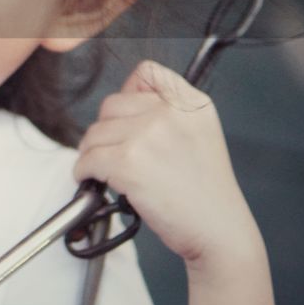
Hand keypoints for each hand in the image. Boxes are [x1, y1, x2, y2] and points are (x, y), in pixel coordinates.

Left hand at [73, 60, 261, 270]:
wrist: (219, 232)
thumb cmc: (206, 192)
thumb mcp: (200, 134)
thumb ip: (168, 110)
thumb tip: (122, 99)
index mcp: (191, 103)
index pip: (146, 72)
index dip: (128, 92)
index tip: (124, 116)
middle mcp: (170, 113)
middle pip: (111, 104)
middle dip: (106, 130)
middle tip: (112, 152)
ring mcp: (148, 136)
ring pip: (95, 134)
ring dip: (92, 153)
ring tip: (106, 171)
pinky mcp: (129, 163)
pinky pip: (88, 159)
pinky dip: (84, 172)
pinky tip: (94, 181)